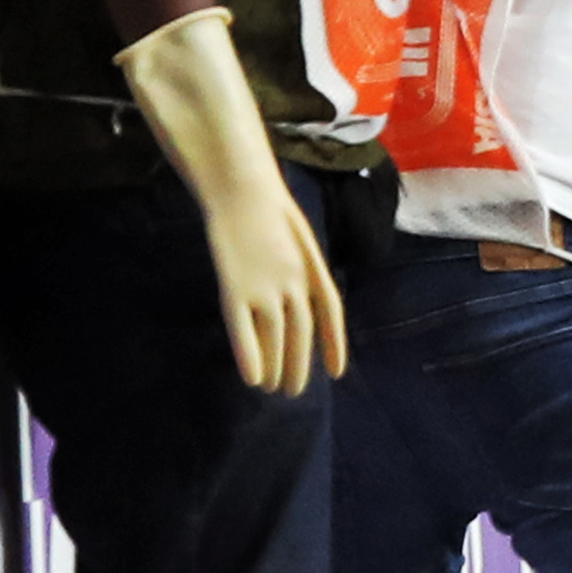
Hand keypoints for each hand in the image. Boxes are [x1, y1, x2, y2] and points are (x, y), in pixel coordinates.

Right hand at [112, 6, 350, 395]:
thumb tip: (293, 281)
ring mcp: (266, 285)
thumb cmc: (260, 199)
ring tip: (275, 391)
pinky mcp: (235, 287)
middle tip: (294, 392)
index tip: (336, 373)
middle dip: (299, 364)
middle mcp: (294, 280)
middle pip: (302, 332)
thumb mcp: (289, 228)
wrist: (238, 180)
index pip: (330, 310)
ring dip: (278, 367)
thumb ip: (293, 257)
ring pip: (277, 337)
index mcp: (311, 263)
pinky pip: (245, 330)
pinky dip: (250, 356)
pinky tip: (251, 379)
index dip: (333, 343)